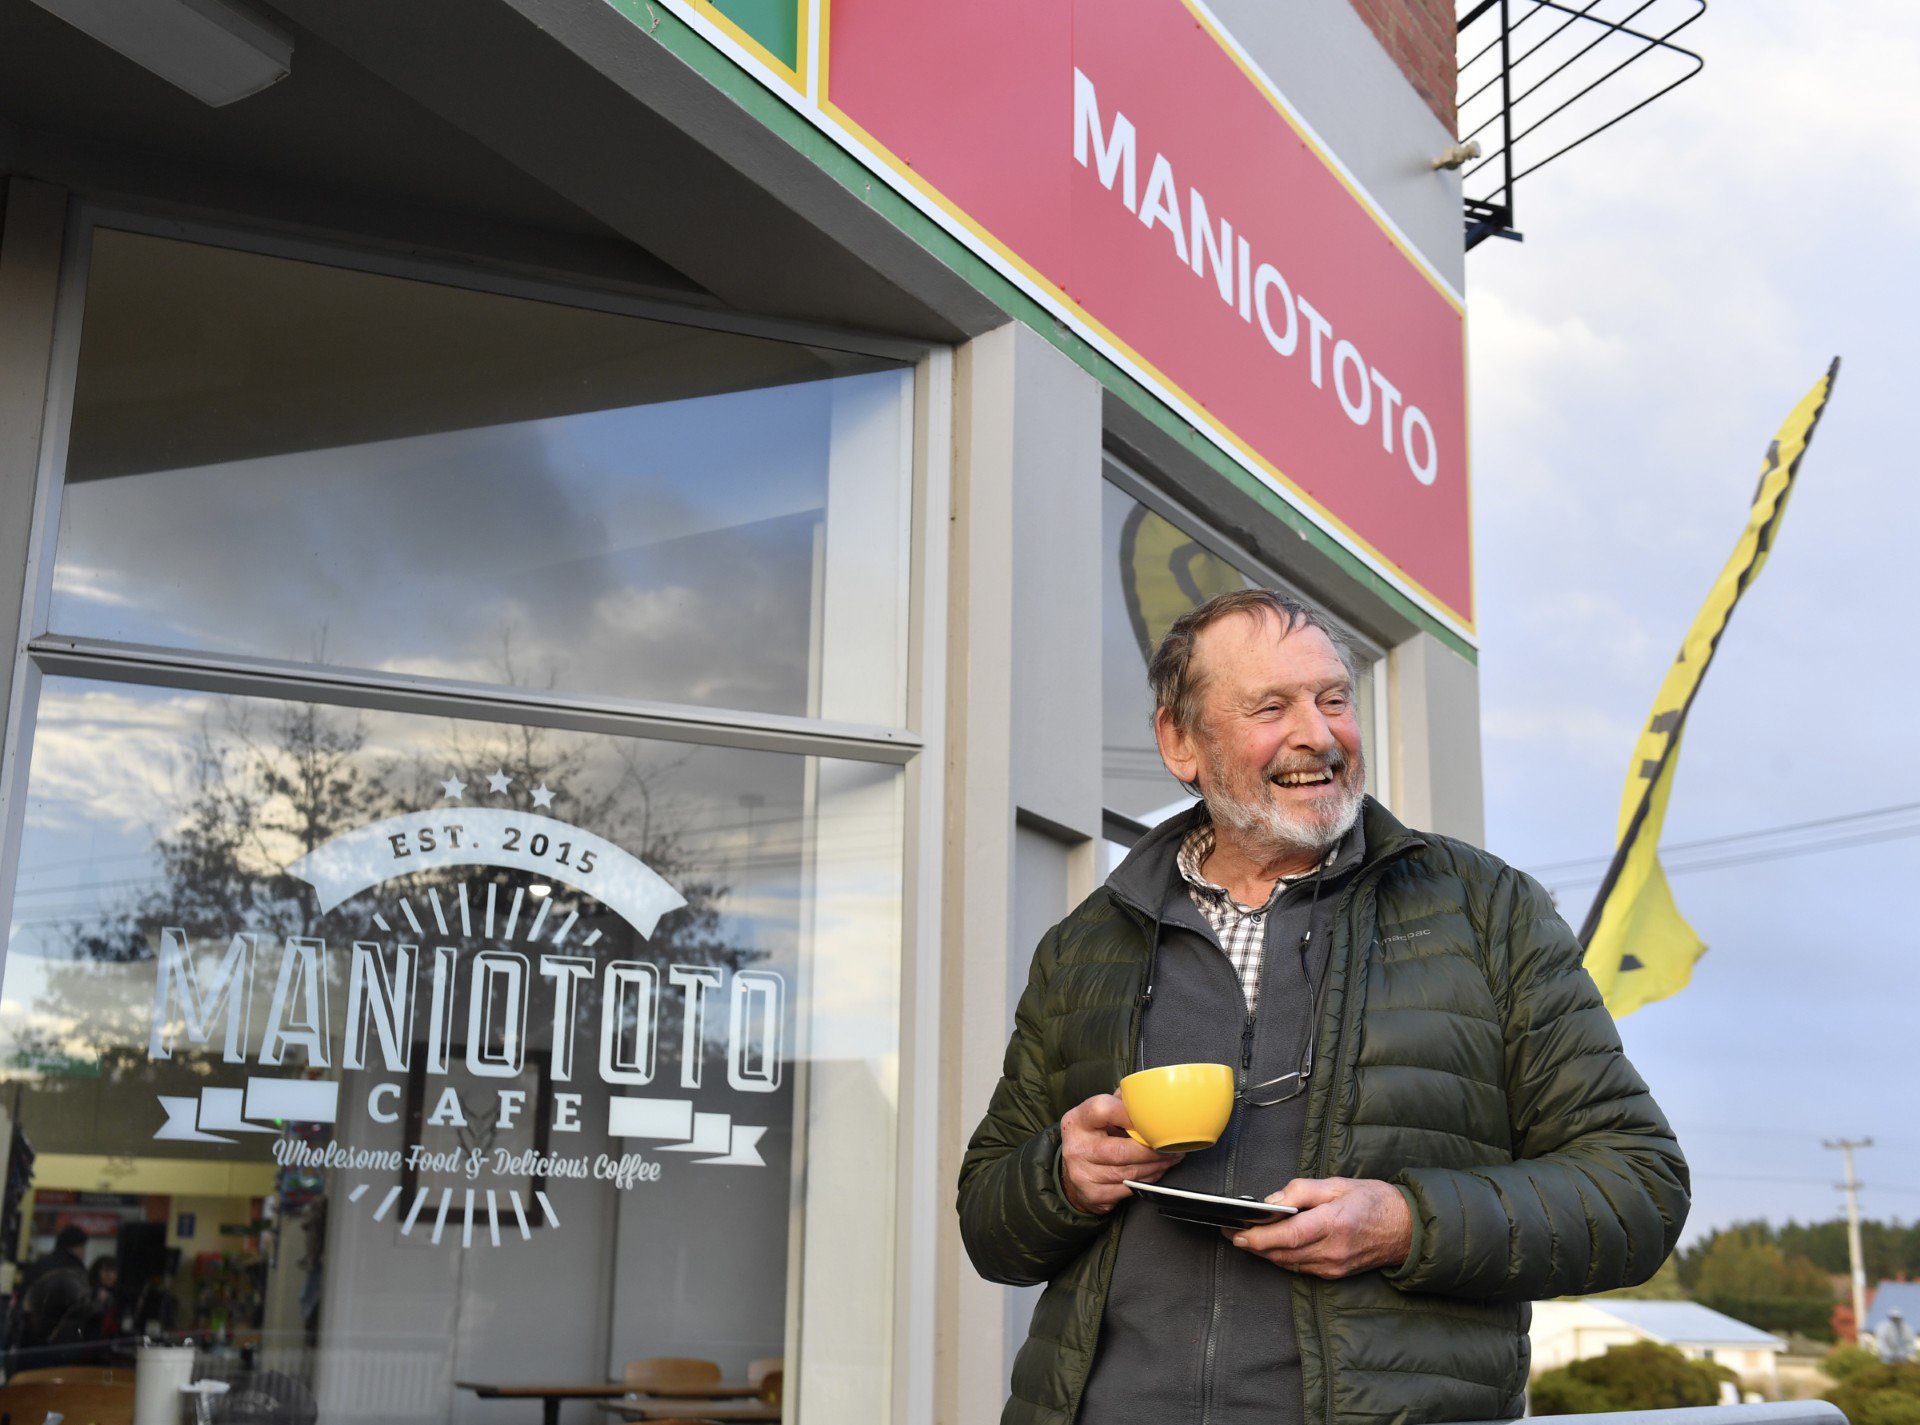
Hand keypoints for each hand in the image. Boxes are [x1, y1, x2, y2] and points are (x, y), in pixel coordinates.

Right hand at [1059, 1093, 1182, 1213]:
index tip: (1152, 1120)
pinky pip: (1128, 1188)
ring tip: (1170, 1158)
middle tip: (1171, 1147)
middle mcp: (1077, 1147)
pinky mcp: (1093, 1194)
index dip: (1130, 1115)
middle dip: (1152, 1151)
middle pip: (1122, 1150)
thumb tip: (1150, 1096)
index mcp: (1078, 1120)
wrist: (1073, 1171)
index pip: (1103, 1110)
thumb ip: (1121, 1103)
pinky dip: (1147, 1180)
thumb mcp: (1099, 1115)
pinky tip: (1156, 1172)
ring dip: (1155, 1166)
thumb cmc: (1093, 1136)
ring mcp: (1083, 1174)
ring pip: (1129, 1172)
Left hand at [1223, 1176, 1411, 1277]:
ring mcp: (1333, 1266)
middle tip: (1231, 1231)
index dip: (1260, 1236)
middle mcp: (1332, 1250)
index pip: (1289, 1235)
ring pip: (1287, 1263)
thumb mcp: (1338, 1184)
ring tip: (1244, 1236)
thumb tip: (1273, 1201)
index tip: (1238, 1232)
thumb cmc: (1374, 1201)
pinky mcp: (1334, 1274)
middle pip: (1282, 1252)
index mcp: (1334, 1223)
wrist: (1406, 1229)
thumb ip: (1302, 1190)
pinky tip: (1271, 1245)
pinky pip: (1299, 1267)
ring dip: (1264, 1252)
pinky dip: (1282, 1257)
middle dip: (1253, 1244)